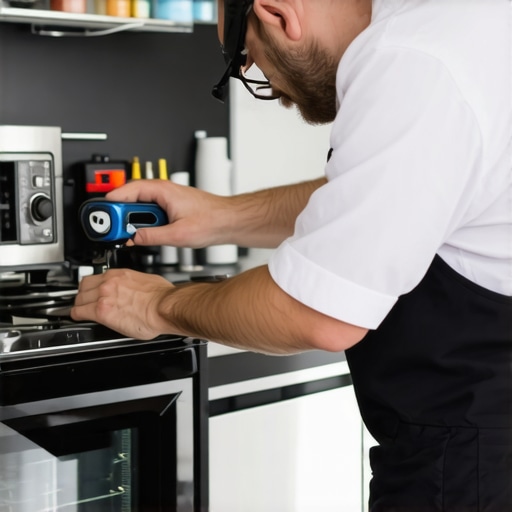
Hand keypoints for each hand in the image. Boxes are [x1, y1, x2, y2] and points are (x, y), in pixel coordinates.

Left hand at [70, 269, 174, 339]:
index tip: (95, 289)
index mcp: (121, 274)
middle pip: (85, 286)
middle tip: (85, 300)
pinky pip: (79, 312)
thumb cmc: (162, 297)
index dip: (94, 285)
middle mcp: (109, 282)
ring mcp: (103, 296)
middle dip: (84, 293)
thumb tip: (136, 288)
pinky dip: (76, 315)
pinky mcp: (101, 311)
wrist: (164, 307)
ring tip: (81, 309)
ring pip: (80, 298)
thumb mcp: (148, 281)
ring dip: (80, 304)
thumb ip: (136, 284)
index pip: (98, 276)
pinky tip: (77, 317)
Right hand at [106, 180, 230, 247]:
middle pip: (131, 198)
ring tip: (127, 233)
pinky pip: (150, 212)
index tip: (101, 213)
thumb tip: (133, 238)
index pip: (128, 190)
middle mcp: (164, 191)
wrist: (229, 221)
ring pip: (140, 207)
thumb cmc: (212, 220)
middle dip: (119, 213)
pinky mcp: (171, 208)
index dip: (111, 201)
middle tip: (110, 228)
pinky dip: (144, 222)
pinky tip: (143, 233)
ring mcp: (167, 199)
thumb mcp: (177, 234)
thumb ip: (151, 237)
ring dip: (132, 220)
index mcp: (163, 191)